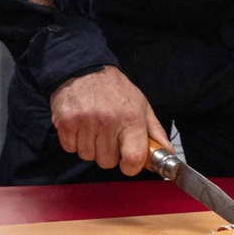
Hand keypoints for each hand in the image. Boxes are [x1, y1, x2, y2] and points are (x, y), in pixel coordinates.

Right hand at [50, 66, 171, 175]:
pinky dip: (74, 141)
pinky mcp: (66, 123)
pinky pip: (70, 148)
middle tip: (108, 134)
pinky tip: (80, 125)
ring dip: (90, 146)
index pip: (133, 159)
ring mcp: (85, 123)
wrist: (85, 68)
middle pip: (107, 162)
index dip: (131, 166)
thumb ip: (155, 131)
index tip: (127, 161)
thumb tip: (168, 152)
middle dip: (108, 152)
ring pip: (88, 156)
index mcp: (131, 119)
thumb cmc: (115, 89)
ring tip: (93, 127)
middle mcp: (108, 122)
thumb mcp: (141, 105)